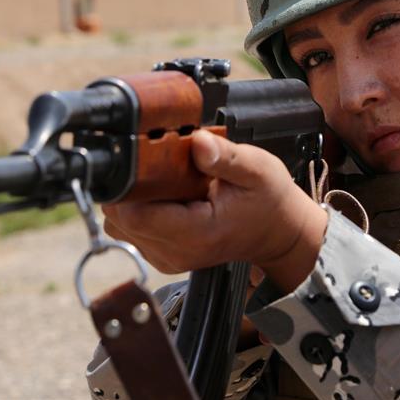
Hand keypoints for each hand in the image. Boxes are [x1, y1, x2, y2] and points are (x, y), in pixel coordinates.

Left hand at [103, 129, 327, 292]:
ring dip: (130, 201)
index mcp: (197, 233)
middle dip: (127, 190)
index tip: (139, 161)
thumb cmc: (268, 201)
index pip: (136, 215)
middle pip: (121, 221)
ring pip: (120, 227)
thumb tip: (198, 141)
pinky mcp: (164, 256)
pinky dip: (139, 211)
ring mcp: (169, 258)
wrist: (279, 232)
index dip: (128, 186)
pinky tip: (163, 196)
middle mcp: (177, 252)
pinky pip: (132, 232)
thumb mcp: (257, 169)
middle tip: (151, 166)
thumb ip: (225, 157)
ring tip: (158, 181)